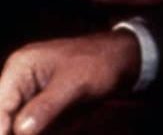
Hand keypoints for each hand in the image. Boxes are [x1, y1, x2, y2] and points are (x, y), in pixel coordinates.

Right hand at [0, 32, 140, 133]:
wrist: (124, 59)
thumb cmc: (100, 63)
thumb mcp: (74, 85)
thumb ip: (46, 108)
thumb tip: (21, 131)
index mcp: (19, 69)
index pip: (0, 108)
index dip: (5, 130)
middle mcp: (18, 82)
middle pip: (6, 119)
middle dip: (19, 130)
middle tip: (52, 127)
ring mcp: (29, 95)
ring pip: (20, 126)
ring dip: (32, 130)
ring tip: (62, 121)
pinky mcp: (42, 107)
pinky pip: (34, 126)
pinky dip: (44, 129)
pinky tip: (62, 123)